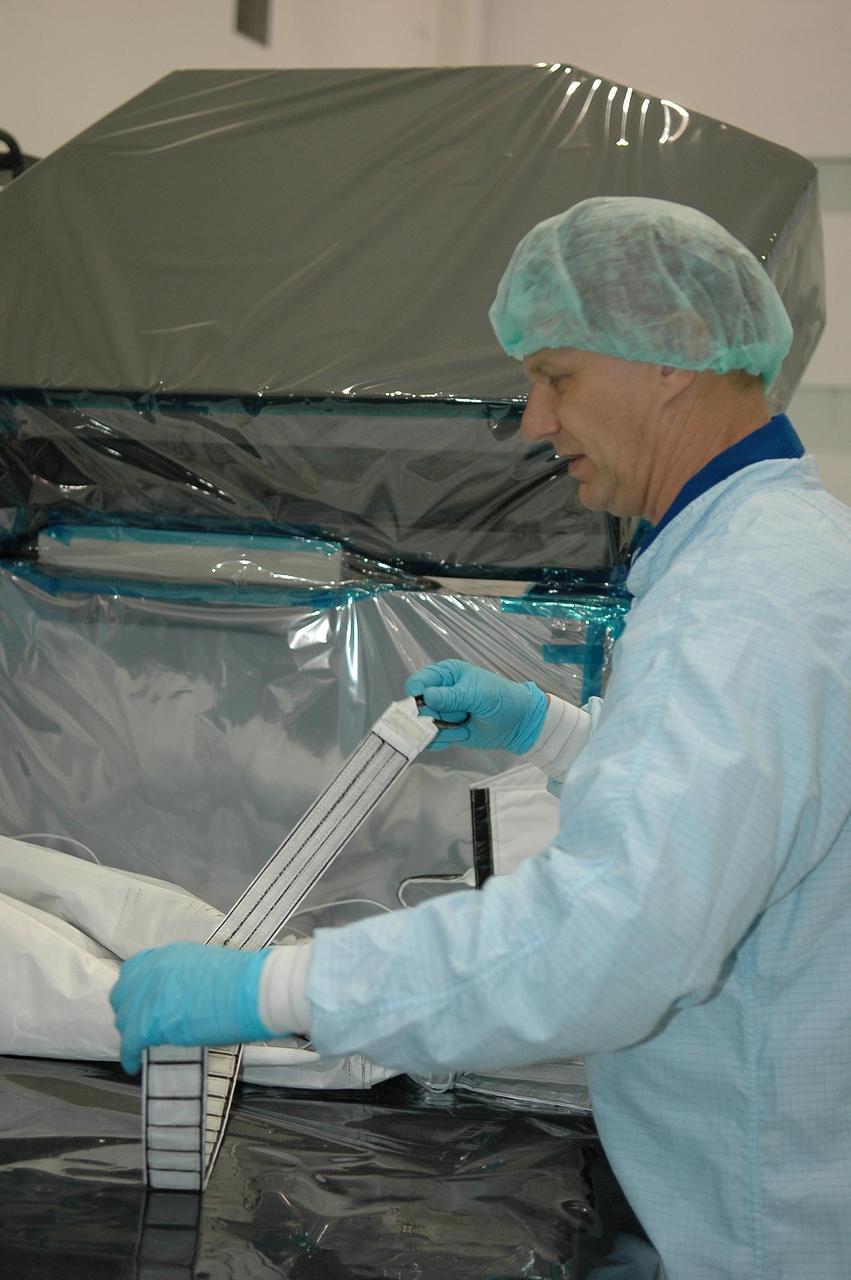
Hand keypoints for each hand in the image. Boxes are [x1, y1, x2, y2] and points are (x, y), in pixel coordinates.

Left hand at [109, 941, 273, 1074]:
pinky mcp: (150, 1022)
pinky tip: (135, 1063)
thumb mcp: (204, 966)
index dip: (135, 990)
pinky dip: (131, 1055)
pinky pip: (130, 1043)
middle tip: (141, 1026)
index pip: (134, 971)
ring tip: (140, 1046)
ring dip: (131, 1033)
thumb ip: (183, 977)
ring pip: (125, 1019)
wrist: (251, 990)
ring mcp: (148, 996)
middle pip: (123, 995)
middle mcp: (151, 971)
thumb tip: (178, 997)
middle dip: (130, 1011)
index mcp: (167, 955)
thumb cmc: (241, 980)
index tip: (140, 1003)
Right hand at [404, 659, 546, 752]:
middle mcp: (439, 693)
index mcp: (445, 674)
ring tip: (463, 726)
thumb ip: (451, 696)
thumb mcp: (477, 694)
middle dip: (433, 717)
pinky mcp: (445, 731)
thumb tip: (426, 697)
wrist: (518, 723)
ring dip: (441, 730)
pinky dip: (442, 741)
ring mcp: (441, 713)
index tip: (428, 706)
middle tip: (456, 718)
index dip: (417, 696)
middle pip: (416, 708)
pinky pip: (431, 739)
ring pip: (422, 726)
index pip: (417, 682)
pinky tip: (460, 735)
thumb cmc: (501, 699)